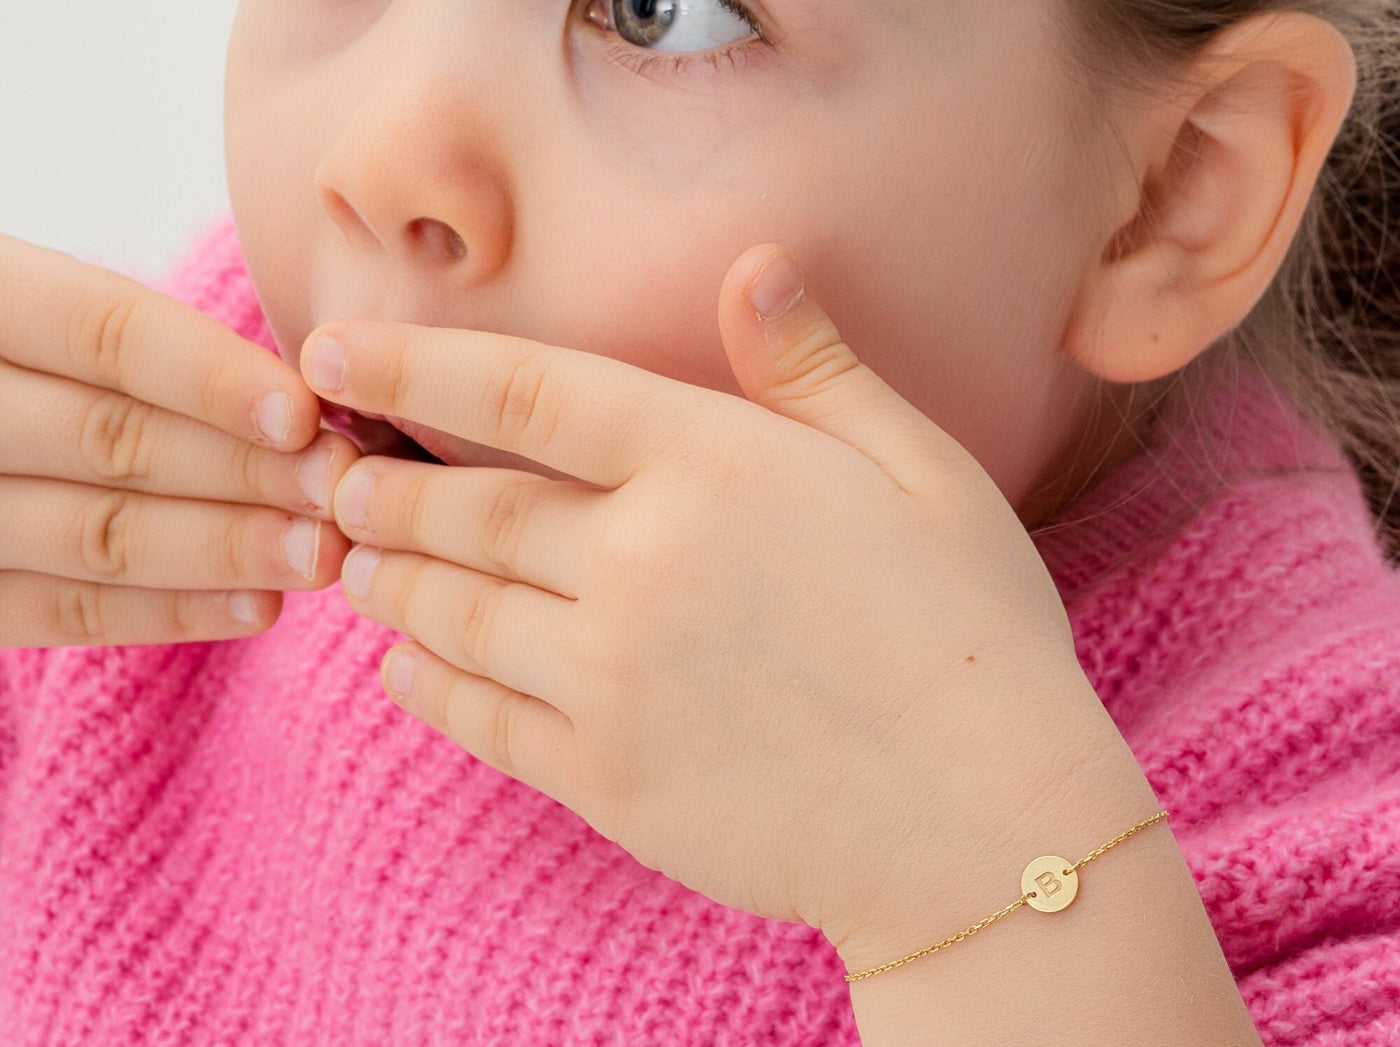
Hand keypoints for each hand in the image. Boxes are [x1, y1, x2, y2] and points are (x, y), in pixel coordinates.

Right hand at [0, 235, 355, 646]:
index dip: (209, 375)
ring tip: (320, 554)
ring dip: (224, 547)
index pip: (98, 331)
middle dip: (241, 467)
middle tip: (340, 487)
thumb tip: (299, 386)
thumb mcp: (35, 290)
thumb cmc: (26, 350)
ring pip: (94, 533)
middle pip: (109, 438)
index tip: (304, 413)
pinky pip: (61, 610)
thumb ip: (131, 333)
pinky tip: (260, 607)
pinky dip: (167, 610)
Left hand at [304, 245, 1116, 960]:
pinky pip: (482, 721)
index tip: (333, 350)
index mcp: (712, 469)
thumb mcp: (919, 470)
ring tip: (358, 563)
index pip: (524, 393)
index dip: (413, 365)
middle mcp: (640, 564)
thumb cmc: (971, 633)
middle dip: (387, 488)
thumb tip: (753, 266)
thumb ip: (816, 369)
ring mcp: (613, 680)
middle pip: (469, 511)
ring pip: (457, 614)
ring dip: (394, 581)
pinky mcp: (607, 780)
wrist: (985, 826)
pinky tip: (404, 669)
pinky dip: (427, 687)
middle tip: (337, 479)